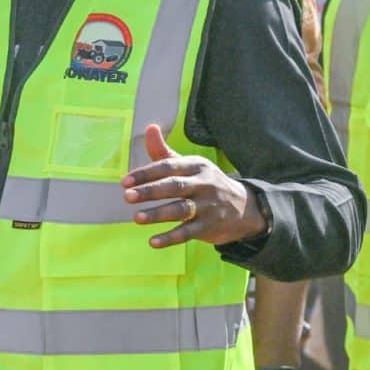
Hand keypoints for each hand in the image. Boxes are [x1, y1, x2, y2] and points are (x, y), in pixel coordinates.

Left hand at [122, 124, 268, 249]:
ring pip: (181, 210)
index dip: (146, 174)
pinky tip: (152, 242)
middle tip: (127, 196)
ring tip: (136, 217)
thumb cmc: (206, 183)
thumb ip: (165, 152)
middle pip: (174, 186)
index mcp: (196, 166)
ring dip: (158, 214)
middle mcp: (203, 184)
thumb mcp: (189, 166)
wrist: (244, 208)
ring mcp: (208, 206)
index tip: (125, 181)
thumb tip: (150, 127)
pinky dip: (170, 238)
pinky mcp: (209, 227)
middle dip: (150, 191)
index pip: (169, 167)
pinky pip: (188, 233)